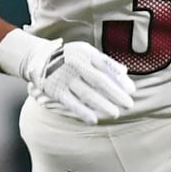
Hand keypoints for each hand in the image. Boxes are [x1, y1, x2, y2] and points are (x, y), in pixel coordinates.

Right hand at [0, 29, 135, 123]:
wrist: (39, 57)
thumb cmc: (70, 56)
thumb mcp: (87, 52)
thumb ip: (105, 61)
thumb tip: (125, 72)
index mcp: (86, 52)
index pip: (106, 66)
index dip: (120, 79)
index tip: (132, 90)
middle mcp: (76, 63)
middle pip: (99, 81)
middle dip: (116, 94)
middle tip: (128, 104)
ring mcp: (65, 77)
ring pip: (87, 94)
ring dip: (103, 105)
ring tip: (115, 113)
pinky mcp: (55, 90)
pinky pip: (71, 103)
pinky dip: (83, 112)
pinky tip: (94, 119)